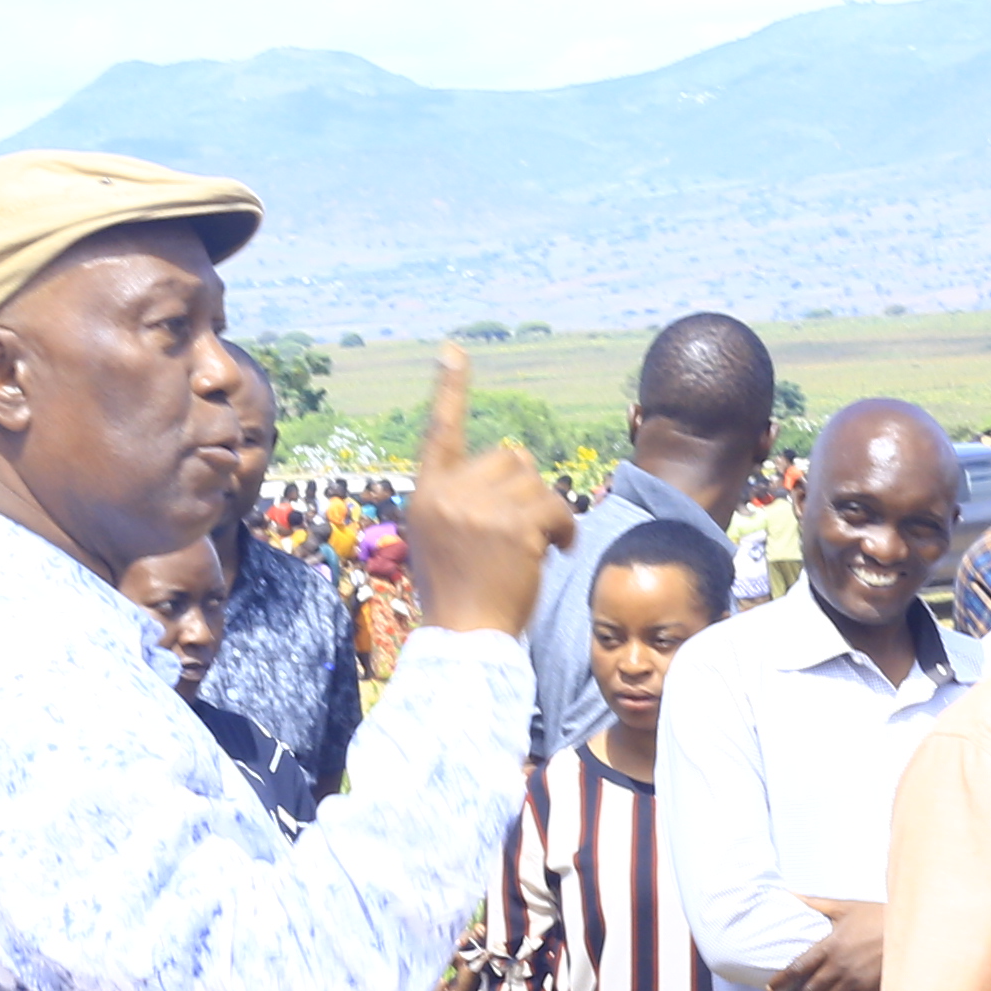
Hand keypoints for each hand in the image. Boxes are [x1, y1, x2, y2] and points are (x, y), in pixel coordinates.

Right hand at [403, 347, 575, 639]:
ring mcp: (479, 508)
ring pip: (537, 481)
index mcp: (426, 495)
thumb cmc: (460, 596)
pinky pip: (556, 507)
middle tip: (524, 534)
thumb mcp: (441, 540)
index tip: (453, 350)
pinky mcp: (513, 526)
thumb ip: (461, 501)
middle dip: (526, 492)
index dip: (449, 389)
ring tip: (537, 549)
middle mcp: (448, 493)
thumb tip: (507, 467)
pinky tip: (555, 552)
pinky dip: (565, 529)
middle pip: (510, 458)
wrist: (465, 641)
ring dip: (547, 512)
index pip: (440, 432)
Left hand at [773, 897, 885, 990]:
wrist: (909, 929)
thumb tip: (792, 895)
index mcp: (830, 946)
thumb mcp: (845, 907)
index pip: (797, 968)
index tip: (771, 988)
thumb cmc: (877, 916)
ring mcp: (854, 981)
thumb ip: (816, 904)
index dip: (781, 981)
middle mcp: (839, 966)